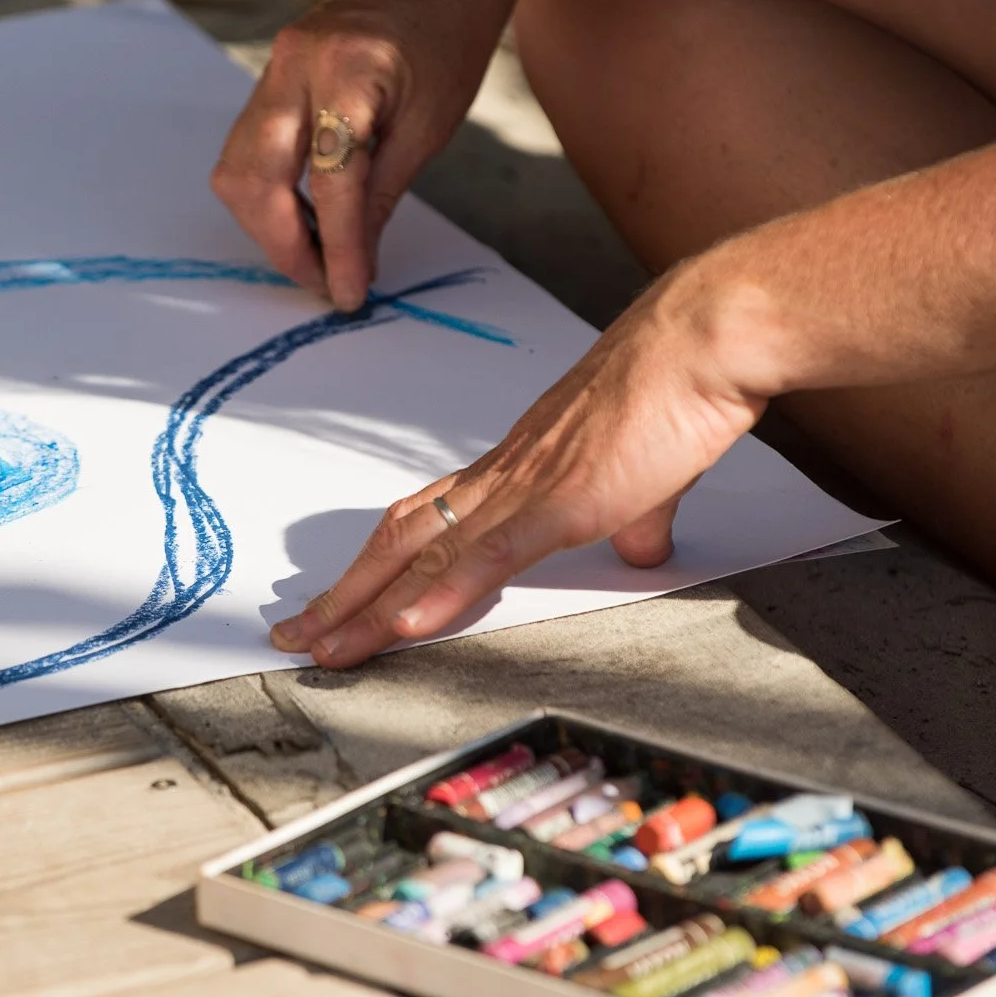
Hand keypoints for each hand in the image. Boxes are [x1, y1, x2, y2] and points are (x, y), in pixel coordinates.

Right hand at [211, 0, 530, 310]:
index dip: (336, 248)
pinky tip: (306, 215)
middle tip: (324, 281)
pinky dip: (268, 193)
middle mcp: (296, 62)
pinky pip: (247, 148)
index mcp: (350, 69)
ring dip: (267, 222)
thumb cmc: (451, 37)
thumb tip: (352, 263)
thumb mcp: (430, 126)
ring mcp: (274, 64)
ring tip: (318, 253)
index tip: (349, 294)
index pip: (330, 180)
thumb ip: (380, 195)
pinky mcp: (270, 74)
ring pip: (237, 168)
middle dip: (282, 244)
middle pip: (254, 177)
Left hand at [269, 263, 776, 666]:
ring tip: (324, 650)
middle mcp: (500, 478)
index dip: (378, 567)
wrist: (699, 346)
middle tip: (295, 636)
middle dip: (343, 597)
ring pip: (423, 558)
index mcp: (515, 470)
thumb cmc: (675, 393)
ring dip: (368, 610)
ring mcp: (522, 489)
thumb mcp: (647, 476)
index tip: (344, 601)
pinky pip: (484, 557)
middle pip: (398, 542)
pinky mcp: (558, 501)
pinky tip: (404, 628)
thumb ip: (634, 515)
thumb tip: (638, 543)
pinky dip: (439, 596)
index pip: (425, 525)